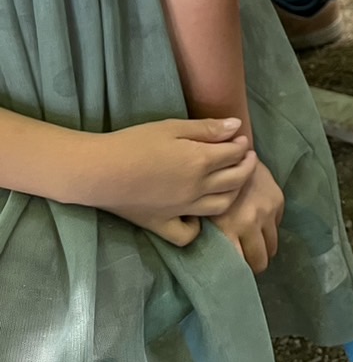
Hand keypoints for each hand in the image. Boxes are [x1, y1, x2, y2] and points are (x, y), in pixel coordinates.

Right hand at [89, 117, 256, 246]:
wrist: (98, 171)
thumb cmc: (133, 143)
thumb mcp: (172, 127)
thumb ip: (206, 128)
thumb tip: (237, 127)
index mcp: (201, 161)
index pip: (235, 155)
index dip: (242, 146)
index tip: (240, 141)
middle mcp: (197, 188)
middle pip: (236, 180)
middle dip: (247, 167)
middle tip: (246, 158)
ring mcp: (181, 209)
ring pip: (222, 206)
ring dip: (234, 193)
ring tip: (232, 181)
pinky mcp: (162, 224)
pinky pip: (188, 234)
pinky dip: (199, 227)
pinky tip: (198, 215)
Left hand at [211, 160, 284, 273]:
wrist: (229, 154)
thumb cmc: (207, 187)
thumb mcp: (203, 215)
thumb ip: (211, 239)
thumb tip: (215, 265)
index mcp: (229, 229)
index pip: (239, 265)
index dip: (237, 275)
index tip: (232, 279)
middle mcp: (251, 222)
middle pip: (259, 261)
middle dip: (253, 267)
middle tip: (245, 266)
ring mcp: (267, 211)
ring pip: (272, 246)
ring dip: (263, 249)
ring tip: (253, 248)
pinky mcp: (278, 201)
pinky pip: (277, 226)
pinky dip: (269, 229)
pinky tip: (258, 224)